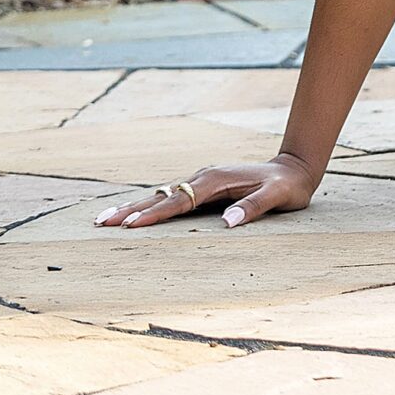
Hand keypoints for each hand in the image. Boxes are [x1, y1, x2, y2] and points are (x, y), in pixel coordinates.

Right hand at [89, 153, 321, 230]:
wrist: (294, 169)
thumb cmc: (287, 187)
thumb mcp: (278, 197)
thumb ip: (254, 208)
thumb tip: (228, 222)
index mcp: (217, 180)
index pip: (180, 200)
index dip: (155, 214)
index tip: (131, 224)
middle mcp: (204, 177)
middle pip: (161, 195)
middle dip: (130, 209)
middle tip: (101, 222)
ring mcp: (202, 180)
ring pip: (161, 195)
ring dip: (133, 207)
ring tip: (105, 219)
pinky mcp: (204, 186)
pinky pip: (171, 197)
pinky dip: (149, 205)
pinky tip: (134, 214)